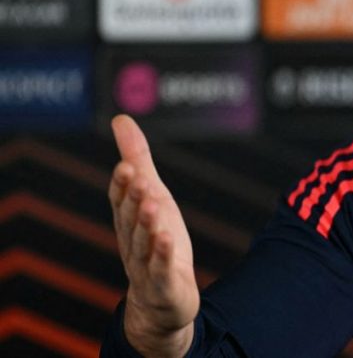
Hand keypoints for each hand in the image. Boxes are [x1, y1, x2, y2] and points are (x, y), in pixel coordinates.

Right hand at [109, 115, 198, 356]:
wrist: (162, 299)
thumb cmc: (155, 239)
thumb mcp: (152, 194)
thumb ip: (137, 158)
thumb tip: (121, 119)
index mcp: (129, 219)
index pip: (120, 200)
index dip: (122, 185)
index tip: (126, 165)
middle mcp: (132, 241)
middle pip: (130, 219)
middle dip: (133, 199)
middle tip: (138, 178)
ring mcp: (145, 264)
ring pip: (143, 243)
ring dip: (147, 224)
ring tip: (153, 204)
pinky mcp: (163, 284)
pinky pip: (160, 269)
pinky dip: (162, 254)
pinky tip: (167, 238)